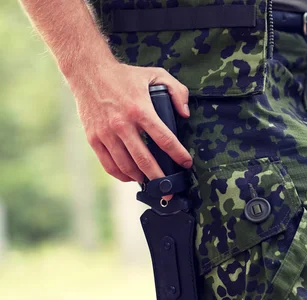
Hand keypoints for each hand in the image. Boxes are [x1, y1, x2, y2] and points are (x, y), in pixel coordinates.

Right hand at [70, 61, 191, 183]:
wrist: (88, 71)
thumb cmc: (125, 75)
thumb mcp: (155, 74)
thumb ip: (177, 91)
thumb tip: (185, 114)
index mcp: (140, 110)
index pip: (164, 139)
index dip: (178, 154)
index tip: (186, 163)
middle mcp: (122, 124)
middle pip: (145, 159)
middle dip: (160, 177)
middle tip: (169, 189)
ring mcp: (106, 133)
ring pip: (126, 166)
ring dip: (141, 178)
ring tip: (151, 182)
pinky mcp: (93, 138)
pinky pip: (108, 164)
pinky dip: (121, 175)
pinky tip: (131, 177)